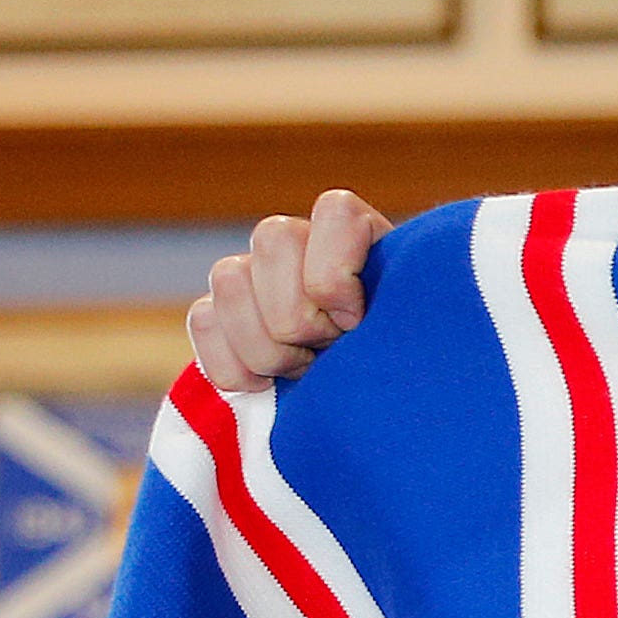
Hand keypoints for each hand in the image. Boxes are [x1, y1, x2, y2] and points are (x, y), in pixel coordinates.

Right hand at [188, 188, 393, 392]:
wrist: (371, 406)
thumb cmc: (402, 368)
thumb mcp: (414, 337)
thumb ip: (405, 312)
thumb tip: (362, 324)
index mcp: (356, 235)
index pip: (335, 210)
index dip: (336, 273)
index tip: (356, 321)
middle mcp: (299, 243)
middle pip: (273, 240)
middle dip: (301, 317)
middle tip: (332, 351)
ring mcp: (253, 274)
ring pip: (228, 279)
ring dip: (267, 344)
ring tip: (304, 370)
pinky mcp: (219, 313)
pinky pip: (203, 320)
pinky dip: (230, 363)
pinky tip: (263, 385)